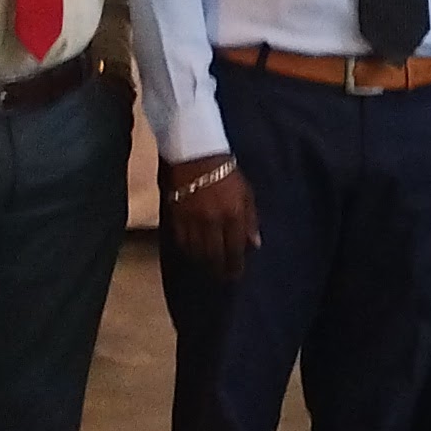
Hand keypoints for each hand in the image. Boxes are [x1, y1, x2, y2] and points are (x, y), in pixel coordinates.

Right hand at [161, 157, 260, 279]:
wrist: (197, 154)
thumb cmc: (227, 173)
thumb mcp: (247, 193)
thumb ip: (251, 220)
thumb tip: (255, 245)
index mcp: (234, 214)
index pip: (235, 249)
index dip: (234, 266)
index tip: (235, 276)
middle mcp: (213, 220)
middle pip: (214, 254)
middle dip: (218, 268)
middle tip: (221, 276)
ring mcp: (193, 219)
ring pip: (196, 250)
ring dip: (203, 261)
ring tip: (207, 266)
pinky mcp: (176, 215)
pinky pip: (181, 240)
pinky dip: (187, 249)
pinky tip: (192, 252)